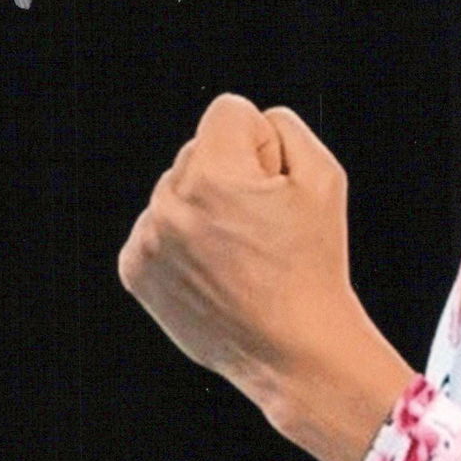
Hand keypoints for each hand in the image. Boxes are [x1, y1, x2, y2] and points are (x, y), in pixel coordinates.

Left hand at [118, 94, 413, 460]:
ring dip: (202, 209)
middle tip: (262, 229)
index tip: (274, 186)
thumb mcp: (325, 177)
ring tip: (239, 255)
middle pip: (198, 151)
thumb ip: (284, 127)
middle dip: (230, 175)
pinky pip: (156, 228)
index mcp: (214, 174)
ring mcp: (147, 239)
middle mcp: (170, 202)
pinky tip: (214, 271)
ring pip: (176, 191)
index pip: (228, 110)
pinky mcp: (134, 271)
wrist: (293, 350)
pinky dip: (181, 243)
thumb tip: (249, 125)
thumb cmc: (313, 265)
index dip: (262, 143)